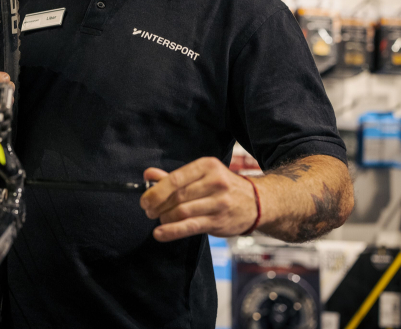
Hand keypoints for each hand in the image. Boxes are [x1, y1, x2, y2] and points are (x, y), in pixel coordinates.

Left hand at [139, 157, 257, 241]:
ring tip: (159, 219)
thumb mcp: (202, 175)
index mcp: (207, 166)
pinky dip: (171, 231)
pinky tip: (160, 233)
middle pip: (177, 196)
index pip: (175, 178)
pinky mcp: (219, 221)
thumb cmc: (223, 187)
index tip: (144, 200)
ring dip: (164, 217)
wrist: (256, 202)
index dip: (156, 191)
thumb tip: (148, 175)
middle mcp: (215, 183)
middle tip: (148, 211)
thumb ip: (174, 176)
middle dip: (157, 205)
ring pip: (182, 211)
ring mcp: (218, 203)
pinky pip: (190, 227)